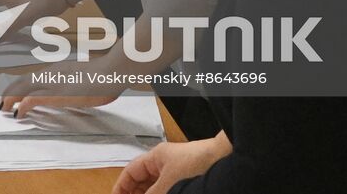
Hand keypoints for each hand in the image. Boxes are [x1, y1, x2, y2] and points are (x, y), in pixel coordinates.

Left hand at [0, 67, 121, 118]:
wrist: (112, 71)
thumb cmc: (106, 74)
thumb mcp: (88, 77)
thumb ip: (78, 81)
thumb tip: (78, 87)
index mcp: (60, 68)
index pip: (35, 75)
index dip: (22, 84)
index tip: (15, 92)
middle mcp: (53, 73)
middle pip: (24, 80)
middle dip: (11, 91)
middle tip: (2, 102)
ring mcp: (54, 82)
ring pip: (24, 88)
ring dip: (12, 98)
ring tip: (3, 107)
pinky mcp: (57, 94)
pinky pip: (34, 99)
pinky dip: (23, 106)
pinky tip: (18, 113)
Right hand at [115, 137, 230, 193]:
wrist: (225, 161)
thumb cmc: (197, 163)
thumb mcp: (168, 184)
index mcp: (155, 157)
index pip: (131, 172)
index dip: (121, 187)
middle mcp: (164, 163)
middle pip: (142, 181)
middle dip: (135, 193)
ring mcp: (176, 172)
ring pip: (155, 187)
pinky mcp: (188, 180)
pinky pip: (168, 189)